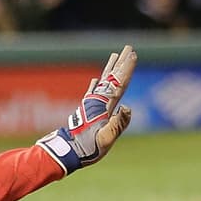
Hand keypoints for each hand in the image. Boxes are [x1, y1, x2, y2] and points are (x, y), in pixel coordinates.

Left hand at [36, 45, 134, 173]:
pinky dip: (99, 84)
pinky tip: (97, 79)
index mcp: (103, 106)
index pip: (119, 83)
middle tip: (128, 47)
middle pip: (112, 78)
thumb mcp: (107, 138)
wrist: (68, 153)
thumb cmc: (88, 148)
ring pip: (104, 82)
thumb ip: (118, 124)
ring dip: (111, 69)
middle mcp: (97, 102)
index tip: (133, 54)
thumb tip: (127, 107)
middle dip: (121, 63)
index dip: (126, 69)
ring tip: (115, 56)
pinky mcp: (87, 111)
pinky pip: (95, 92)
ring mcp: (91, 105)